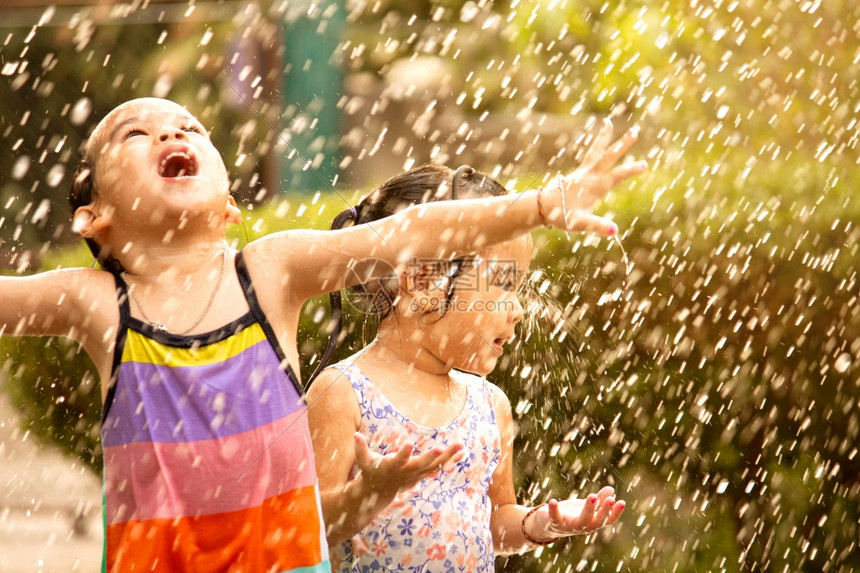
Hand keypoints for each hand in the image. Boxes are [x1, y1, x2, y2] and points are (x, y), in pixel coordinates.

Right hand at [353, 432, 463, 496]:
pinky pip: (439, 467)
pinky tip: (462, 452)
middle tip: (440, 449)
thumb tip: (355, 435)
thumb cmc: (371, 471)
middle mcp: (406, 472)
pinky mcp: (423, 474)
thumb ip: (360, 449)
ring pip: (434, 466)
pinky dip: (451, 460)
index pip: (397, 460)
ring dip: (448, 457)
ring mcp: (417, 474)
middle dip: (430, 458)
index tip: (408, 444)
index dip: (402, 454)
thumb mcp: (364, 462)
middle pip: (420, 465)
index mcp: (391, 467)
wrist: (381, 491)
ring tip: (460, 445)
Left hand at [528, 486, 624, 539]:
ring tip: (592, 496)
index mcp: (592, 522)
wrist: (548, 524)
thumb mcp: (586, 506)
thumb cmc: (571, 514)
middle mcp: (583, 527)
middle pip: (596, 522)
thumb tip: (611, 489)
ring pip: (581, 521)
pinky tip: (553, 501)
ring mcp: (569, 527)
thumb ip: (599, 499)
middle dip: (604, 511)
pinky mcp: (554, 523)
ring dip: (587, 509)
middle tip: (611, 500)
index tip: (622, 502)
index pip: (607, 520)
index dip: (615, 513)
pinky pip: (555, 518)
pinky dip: (554, 510)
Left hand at [545, 118, 646, 235]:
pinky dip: (596, 146)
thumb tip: (615, 231)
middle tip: (635, 131)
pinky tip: (600, 142)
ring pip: (595, 150)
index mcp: (594, 186)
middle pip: (608, 156)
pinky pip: (590, 155)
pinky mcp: (578, 172)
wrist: (542, 207)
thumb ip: (597, 226)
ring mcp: (583, 172)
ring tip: (607, 121)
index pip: (616, 176)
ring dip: (603, 137)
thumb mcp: (580, 223)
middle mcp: (589, 175)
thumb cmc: (561, 216)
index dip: (630, 170)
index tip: (644, 164)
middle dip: (622, 145)